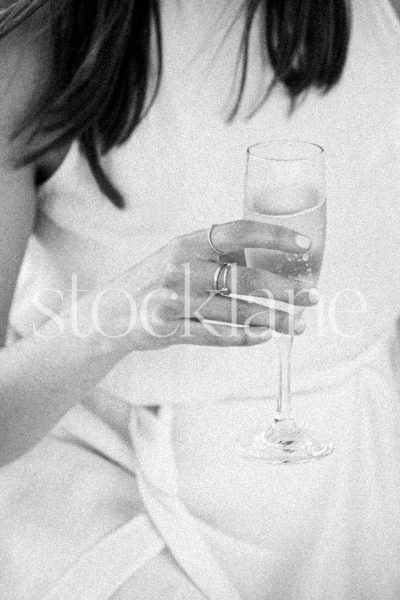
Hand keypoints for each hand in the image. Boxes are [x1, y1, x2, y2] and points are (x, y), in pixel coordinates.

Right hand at [94, 220, 317, 351]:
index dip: (274, 237)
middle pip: (245, 277)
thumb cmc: (153, 281)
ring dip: (273, 319)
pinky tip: (264, 337)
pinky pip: (216, 335)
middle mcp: (180, 268)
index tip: (304, 246)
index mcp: (186, 243)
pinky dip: (244, 337)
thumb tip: (266, 256)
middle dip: (285, 289)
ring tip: (298, 324)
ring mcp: (173, 300)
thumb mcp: (177, 256)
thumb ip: (214, 255)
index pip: (237, 232)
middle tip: (313, 297)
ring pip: (236, 311)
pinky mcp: (168, 329)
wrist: (109, 312)